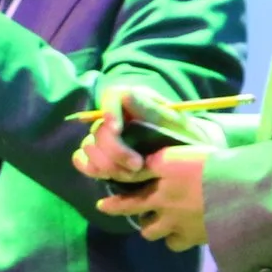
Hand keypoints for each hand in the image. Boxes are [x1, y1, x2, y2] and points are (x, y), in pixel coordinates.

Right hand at [70, 82, 206, 182]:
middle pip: (99, 128)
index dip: (109, 111)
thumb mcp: (175, 124)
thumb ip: (151, 111)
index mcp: (135, 101)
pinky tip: (107, 176)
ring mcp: (106, 136)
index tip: (116, 129)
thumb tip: (127, 95)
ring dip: (106, 164)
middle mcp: (116, 115)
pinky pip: (82, 159)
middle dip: (115, 150)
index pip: (112, 96)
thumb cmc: (186, 139)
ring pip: (89, 146)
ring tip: (131, 175)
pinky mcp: (100, 156)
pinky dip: (90, 168)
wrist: (189, 163)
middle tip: (137, 166)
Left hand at [93, 145, 212, 250]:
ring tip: (165, 223)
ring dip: (156, 229)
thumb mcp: (176, 155)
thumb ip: (152, 163)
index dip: (114, 204)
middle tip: (141, 216)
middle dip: (138, 218)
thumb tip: (129, 168)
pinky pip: (175, 244)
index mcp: (158, 185)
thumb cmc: (209, 164)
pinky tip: (183, 232)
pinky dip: (176, 239)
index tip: (102, 206)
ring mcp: (178, 225)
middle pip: (141, 220)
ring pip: (154, 234)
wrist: (238, 189)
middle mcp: (163, 207)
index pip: (129, 196)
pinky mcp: (194, 238)